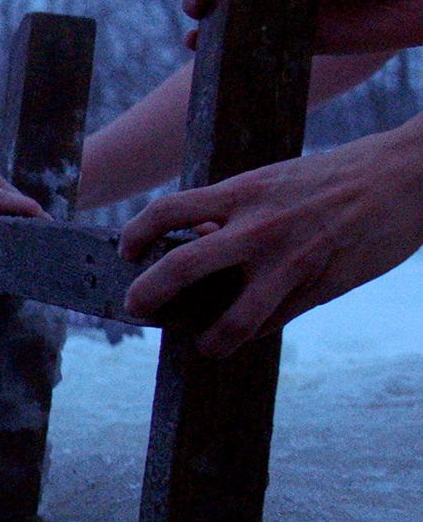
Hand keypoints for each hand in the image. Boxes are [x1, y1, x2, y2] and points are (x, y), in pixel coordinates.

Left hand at [119, 121, 422, 355]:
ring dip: (208, 341)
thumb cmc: (334, 177)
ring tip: (203, 344)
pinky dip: (253, 333)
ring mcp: (290, 263)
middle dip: (148, 295)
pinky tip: (247, 332)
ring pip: (231, 320)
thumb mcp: (274, 180)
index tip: (126, 251)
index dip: (135, 233)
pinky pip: (273, 324)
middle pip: (181, 268)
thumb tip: (196, 236)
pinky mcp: (321, 288)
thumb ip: (233, 210)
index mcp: (243, 192)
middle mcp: (259, 228)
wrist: (407, 176)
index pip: (167, 211)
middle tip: (136, 308)